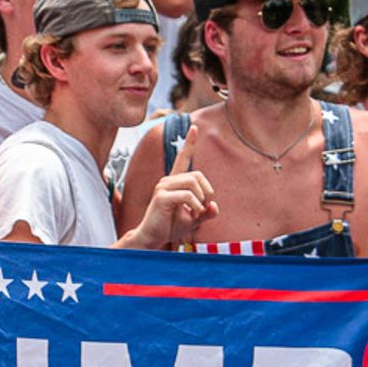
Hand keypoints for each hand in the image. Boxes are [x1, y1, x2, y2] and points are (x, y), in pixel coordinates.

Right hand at [121, 126, 215, 248]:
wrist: (152, 238)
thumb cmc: (171, 227)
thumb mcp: (194, 219)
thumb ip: (206, 212)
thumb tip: (215, 207)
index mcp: (175, 182)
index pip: (183, 158)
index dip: (189, 143)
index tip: (194, 127)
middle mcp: (167, 180)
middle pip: (197, 174)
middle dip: (207, 191)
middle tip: (203, 208)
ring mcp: (163, 187)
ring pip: (193, 183)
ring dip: (201, 200)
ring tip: (196, 213)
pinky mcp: (161, 197)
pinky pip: (187, 196)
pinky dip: (195, 206)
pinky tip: (192, 215)